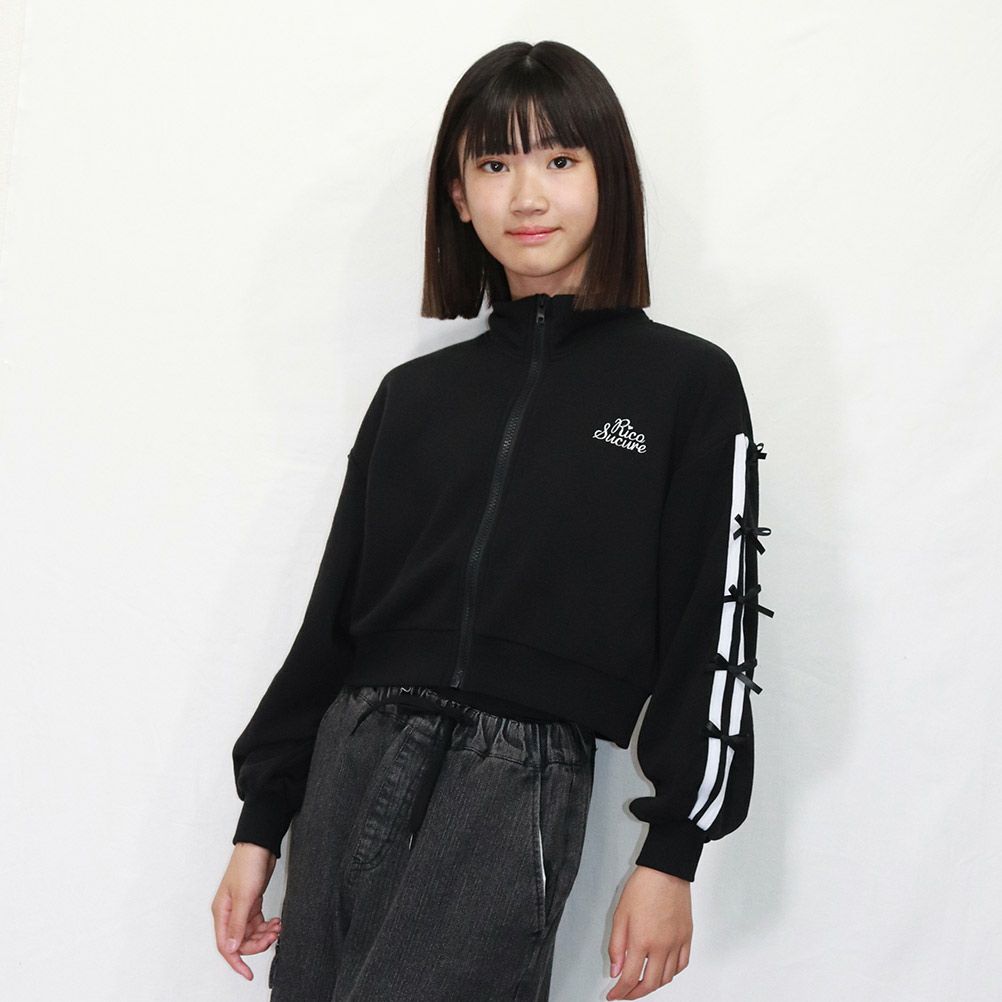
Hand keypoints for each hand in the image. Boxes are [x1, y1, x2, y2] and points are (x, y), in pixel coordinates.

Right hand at [211, 842, 281, 979]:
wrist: (260, 845)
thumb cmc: (248, 865)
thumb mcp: (244, 896)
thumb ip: (238, 923)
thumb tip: (231, 949)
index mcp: (221, 912)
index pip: (225, 946)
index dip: (236, 962)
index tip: (248, 973)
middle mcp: (228, 913)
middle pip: (240, 941)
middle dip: (257, 943)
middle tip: (273, 936)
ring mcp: (240, 908)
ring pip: (251, 933)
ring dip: (264, 934)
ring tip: (278, 927)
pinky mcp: (251, 902)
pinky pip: (257, 923)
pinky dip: (267, 925)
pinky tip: (276, 922)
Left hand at [606, 865, 691, 997]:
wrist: (666, 870)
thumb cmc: (643, 887)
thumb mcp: (620, 914)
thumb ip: (616, 946)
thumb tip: (615, 970)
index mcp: (642, 940)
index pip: (630, 978)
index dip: (620, 992)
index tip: (613, 996)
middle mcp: (662, 946)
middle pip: (650, 983)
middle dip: (635, 994)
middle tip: (625, 994)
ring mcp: (677, 943)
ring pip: (667, 978)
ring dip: (653, 985)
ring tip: (642, 983)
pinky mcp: (687, 937)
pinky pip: (682, 965)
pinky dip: (672, 974)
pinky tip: (664, 971)